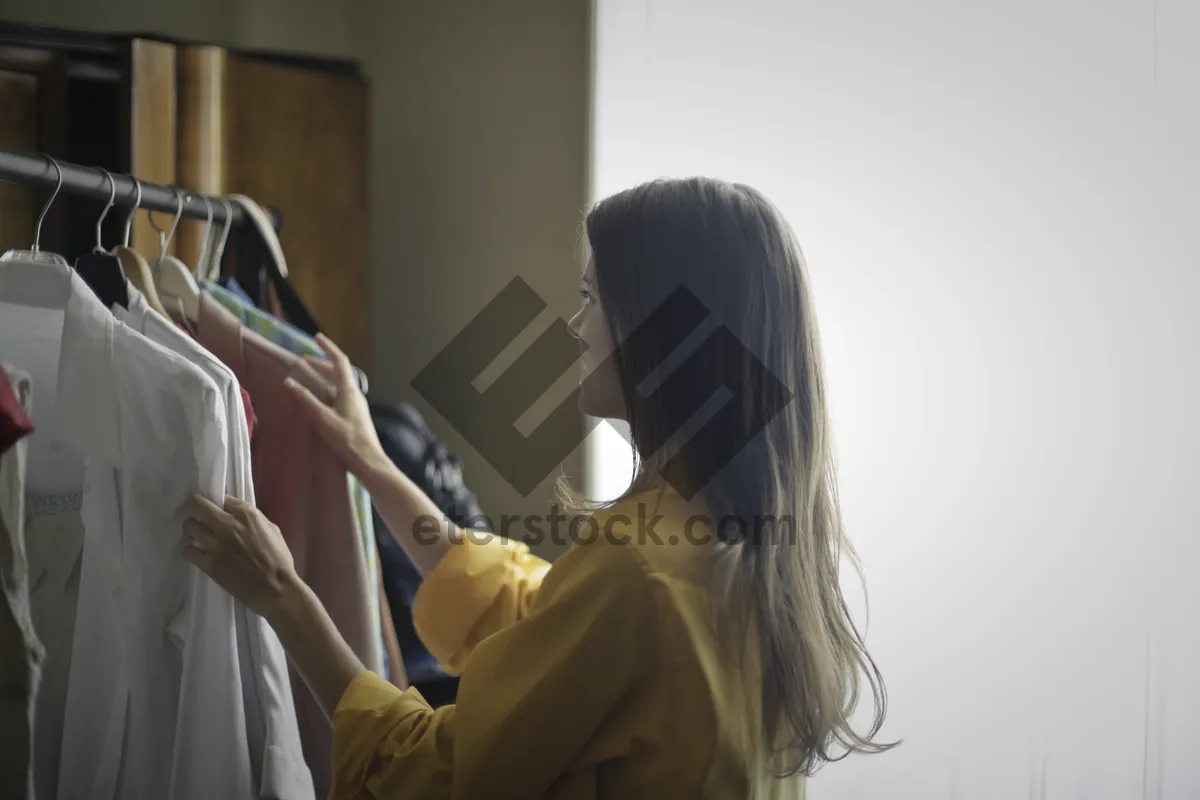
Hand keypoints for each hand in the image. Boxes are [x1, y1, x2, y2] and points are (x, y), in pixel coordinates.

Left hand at [182, 494, 299, 620]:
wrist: (275, 588)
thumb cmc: (280, 560)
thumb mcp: (273, 531)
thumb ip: (255, 520)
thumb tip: (240, 517)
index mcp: (247, 514)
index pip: (223, 498)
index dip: (218, 502)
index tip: (216, 508)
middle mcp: (227, 524)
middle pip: (199, 506)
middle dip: (194, 506)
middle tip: (196, 514)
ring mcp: (215, 543)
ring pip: (189, 526)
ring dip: (191, 529)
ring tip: (196, 536)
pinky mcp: (208, 562)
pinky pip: (187, 550)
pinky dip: (190, 551)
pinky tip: (196, 554)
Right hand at [285, 333, 385, 478]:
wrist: (368, 462)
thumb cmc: (348, 440)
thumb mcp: (323, 419)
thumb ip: (306, 400)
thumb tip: (289, 382)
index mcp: (349, 391)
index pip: (339, 362)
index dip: (328, 348)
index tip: (316, 337)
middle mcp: (354, 395)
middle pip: (338, 373)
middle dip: (321, 364)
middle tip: (303, 361)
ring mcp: (355, 406)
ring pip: (338, 385)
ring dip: (323, 378)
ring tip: (307, 378)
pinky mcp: (354, 416)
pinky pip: (338, 396)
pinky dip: (326, 391)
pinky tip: (317, 400)